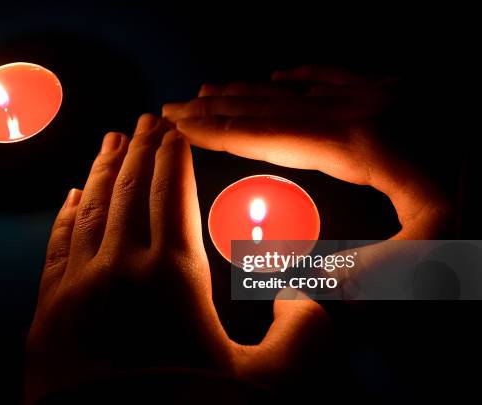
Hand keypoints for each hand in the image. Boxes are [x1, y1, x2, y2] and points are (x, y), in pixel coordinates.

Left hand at [25, 115, 328, 403]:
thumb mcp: (266, 387)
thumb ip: (303, 338)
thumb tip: (309, 296)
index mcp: (172, 279)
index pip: (173, 195)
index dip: (174, 157)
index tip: (175, 129)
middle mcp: (120, 270)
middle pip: (131, 191)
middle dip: (140, 150)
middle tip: (146, 119)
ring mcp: (77, 289)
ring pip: (91, 210)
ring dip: (103, 171)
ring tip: (110, 140)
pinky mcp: (48, 313)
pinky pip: (57, 247)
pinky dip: (66, 216)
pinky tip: (73, 195)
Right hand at [163, 66, 452, 288]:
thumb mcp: (440, 251)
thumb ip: (370, 270)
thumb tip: (307, 283)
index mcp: (358, 144)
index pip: (269, 134)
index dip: (219, 132)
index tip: (177, 126)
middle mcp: (361, 108)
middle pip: (270, 104)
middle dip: (216, 107)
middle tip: (173, 105)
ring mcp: (382, 94)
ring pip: (296, 87)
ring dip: (247, 90)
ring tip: (210, 90)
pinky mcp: (400, 91)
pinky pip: (335, 73)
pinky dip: (299, 74)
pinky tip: (281, 72)